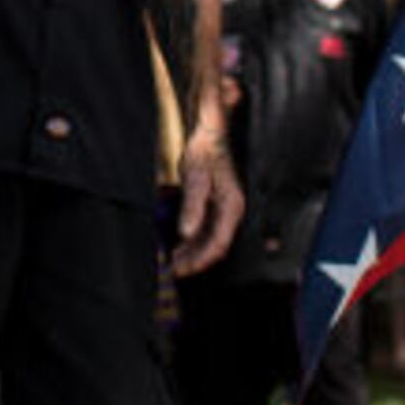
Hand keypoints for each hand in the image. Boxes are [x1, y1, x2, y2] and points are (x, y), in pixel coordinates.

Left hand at [171, 127, 245, 274]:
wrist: (210, 133)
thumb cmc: (205, 151)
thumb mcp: (195, 178)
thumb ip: (192, 207)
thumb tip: (186, 233)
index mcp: (231, 207)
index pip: (219, 245)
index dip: (200, 261)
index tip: (182, 271)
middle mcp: (231, 211)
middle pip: (215, 247)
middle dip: (195, 261)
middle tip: (173, 271)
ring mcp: (224, 210)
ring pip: (210, 240)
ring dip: (192, 252)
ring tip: (172, 262)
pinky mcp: (217, 206)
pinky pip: (206, 230)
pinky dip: (192, 240)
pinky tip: (178, 245)